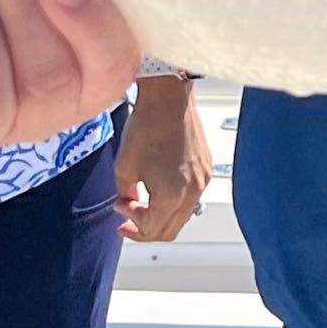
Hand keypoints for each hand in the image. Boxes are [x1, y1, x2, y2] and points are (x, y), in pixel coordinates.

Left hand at [119, 77, 213, 243]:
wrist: (168, 97)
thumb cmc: (147, 126)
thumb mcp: (124, 166)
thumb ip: (125, 193)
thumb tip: (129, 202)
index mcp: (171, 197)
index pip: (151, 229)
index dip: (131, 227)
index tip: (120, 213)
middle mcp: (192, 192)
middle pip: (169, 230)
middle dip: (146, 227)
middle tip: (129, 219)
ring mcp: (203, 180)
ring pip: (182, 214)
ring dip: (160, 214)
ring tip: (142, 201)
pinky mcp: (206, 167)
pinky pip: (191, 196)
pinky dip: (174, 199)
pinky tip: (159, 185)